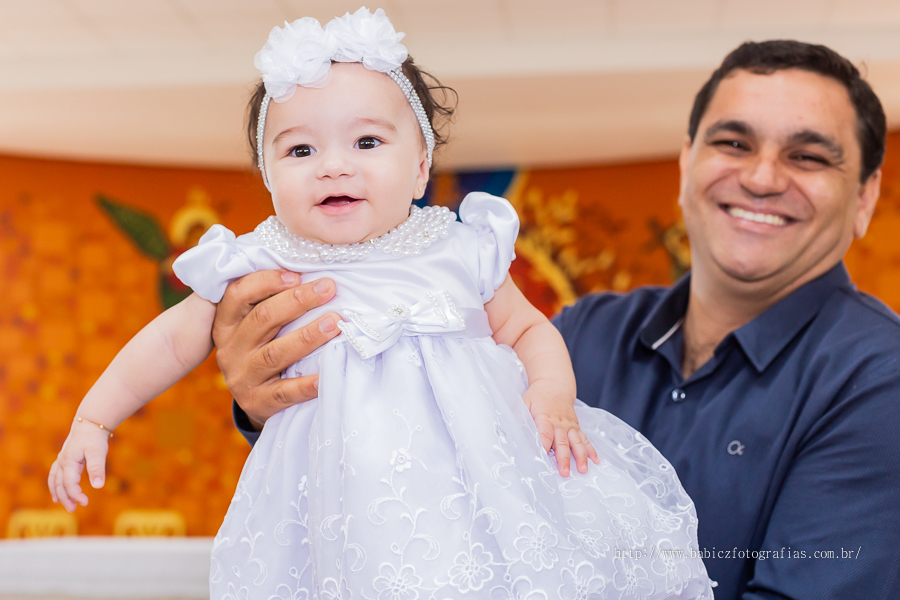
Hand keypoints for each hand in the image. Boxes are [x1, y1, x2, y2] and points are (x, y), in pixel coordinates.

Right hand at [48, 419, 109, 511]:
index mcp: (69, 462)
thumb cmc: (94, 438)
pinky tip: (57, 490)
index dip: (75, 495)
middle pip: (59, 484)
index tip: (85, 503)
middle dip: (65, 498)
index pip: (69, 484)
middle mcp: (62, 462)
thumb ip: (97, 468)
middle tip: (73, 509)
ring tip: (61, 503)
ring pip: (54, 480)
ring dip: (57, 492)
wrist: (90, 423)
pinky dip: (54, 483)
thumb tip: (97, 486)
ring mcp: (61, 460)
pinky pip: (55, 474)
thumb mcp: (98, 452)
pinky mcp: (64, 458)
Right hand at [213, 270, 341, 429]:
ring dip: (308, 336)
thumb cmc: (265, 348)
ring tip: (335, 322)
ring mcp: (242, 377)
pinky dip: (307, 384)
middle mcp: (230, 348)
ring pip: (275, 353)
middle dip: (298, 300)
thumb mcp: (257, 325)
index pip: (238, 294)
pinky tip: (327, 375)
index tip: (297, 274)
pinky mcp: (257, 402)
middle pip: (262, 318)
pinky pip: (284, 392)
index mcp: (226, 323)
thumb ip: (269, 300)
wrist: (257, 399)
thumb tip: (309, 269)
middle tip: (328, 288)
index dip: (266, 281)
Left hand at [523, 380, 598, 476]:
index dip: (543, 446)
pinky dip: (591, 450)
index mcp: (545, 418)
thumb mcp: (525, 403)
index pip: (544, 434)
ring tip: (583, 470)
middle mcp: (560, 423)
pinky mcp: (576, 427)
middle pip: (562, 443)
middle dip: (564, 458)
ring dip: (581, 457)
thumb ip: (520, 417)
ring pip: (577, 442)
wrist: (554, 385)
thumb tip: (513, 432)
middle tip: (564, 473)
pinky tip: (596, 461)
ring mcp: (570, 426)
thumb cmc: (537, 397)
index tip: (542, 459)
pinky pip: (585, 439)